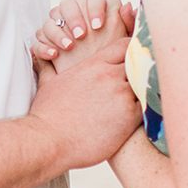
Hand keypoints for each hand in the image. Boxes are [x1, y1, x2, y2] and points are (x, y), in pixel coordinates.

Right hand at [25, 45, 141, 169]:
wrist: (49, 140)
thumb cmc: (47, 115)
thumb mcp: (48, 83)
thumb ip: (50, 66)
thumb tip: (41, 57)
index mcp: (93, 65)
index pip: (124, 46)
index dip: (129, 53)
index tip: (130, 62)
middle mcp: (110, 76)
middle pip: (138, 63)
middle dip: (139, 71)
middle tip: (138, 81)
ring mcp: (121, 96)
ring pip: (145, 85)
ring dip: (143, 91)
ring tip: (138, 100)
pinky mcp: (129, 117)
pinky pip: (147, 106)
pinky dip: (145, 109)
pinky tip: (136, 116)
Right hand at [30, 0, 134, 72]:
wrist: (93, 94)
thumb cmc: (112, 66)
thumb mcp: (121, 46)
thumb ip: (127, 25)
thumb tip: (128, 6)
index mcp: (94, 14)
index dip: (95, 8)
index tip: (98, 26)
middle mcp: (75, 19)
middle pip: (68, 3)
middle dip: (74, 17)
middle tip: (81, 35)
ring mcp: (58, 31)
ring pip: (50, 19)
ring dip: (58, 32)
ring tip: (69, 47)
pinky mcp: (45, 45)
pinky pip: (38, 39)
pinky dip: (44, 47)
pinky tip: (54, 55)